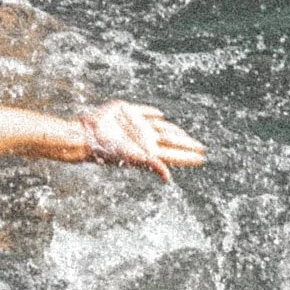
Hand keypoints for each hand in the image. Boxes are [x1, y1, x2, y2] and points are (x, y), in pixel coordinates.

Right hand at [76, 101, 204, 178]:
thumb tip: (168, 178)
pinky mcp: (127, 111)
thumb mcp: (132, 159)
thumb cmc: (108, 151)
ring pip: (161, 127)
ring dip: (174, 130)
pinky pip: (145, 112)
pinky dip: (153, 114)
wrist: (86, 136)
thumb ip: (152, 165)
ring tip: (184, 134)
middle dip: (186, 144)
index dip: (188, 156)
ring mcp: (137, 125)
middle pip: (171, 141)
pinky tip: (160, 115)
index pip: (174, 154)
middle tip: (201, 147)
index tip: (203, 158)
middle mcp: (145, 138)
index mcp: (149, 150)